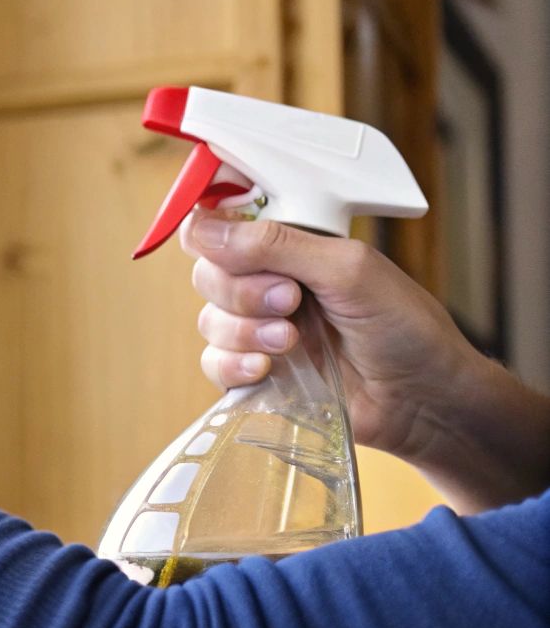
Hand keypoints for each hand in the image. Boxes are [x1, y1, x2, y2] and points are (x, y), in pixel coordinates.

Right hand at [180, 213, 480, 460]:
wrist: (424, 401)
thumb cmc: (405, 328)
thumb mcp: (347, 270)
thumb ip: (276, 245)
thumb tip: (204, 229)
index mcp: (293, 247)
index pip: (224, 227)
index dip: (214, 236)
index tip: (233, 252)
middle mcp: (270, 284)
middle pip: (208, 275)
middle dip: (241, 291)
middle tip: (290, 301)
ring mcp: (261, 330)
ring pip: (209, 321)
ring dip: (244, 332)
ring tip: (290, 343)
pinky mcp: (257, 374)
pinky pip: (214, 364)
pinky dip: (234, 366)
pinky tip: (266, 369)